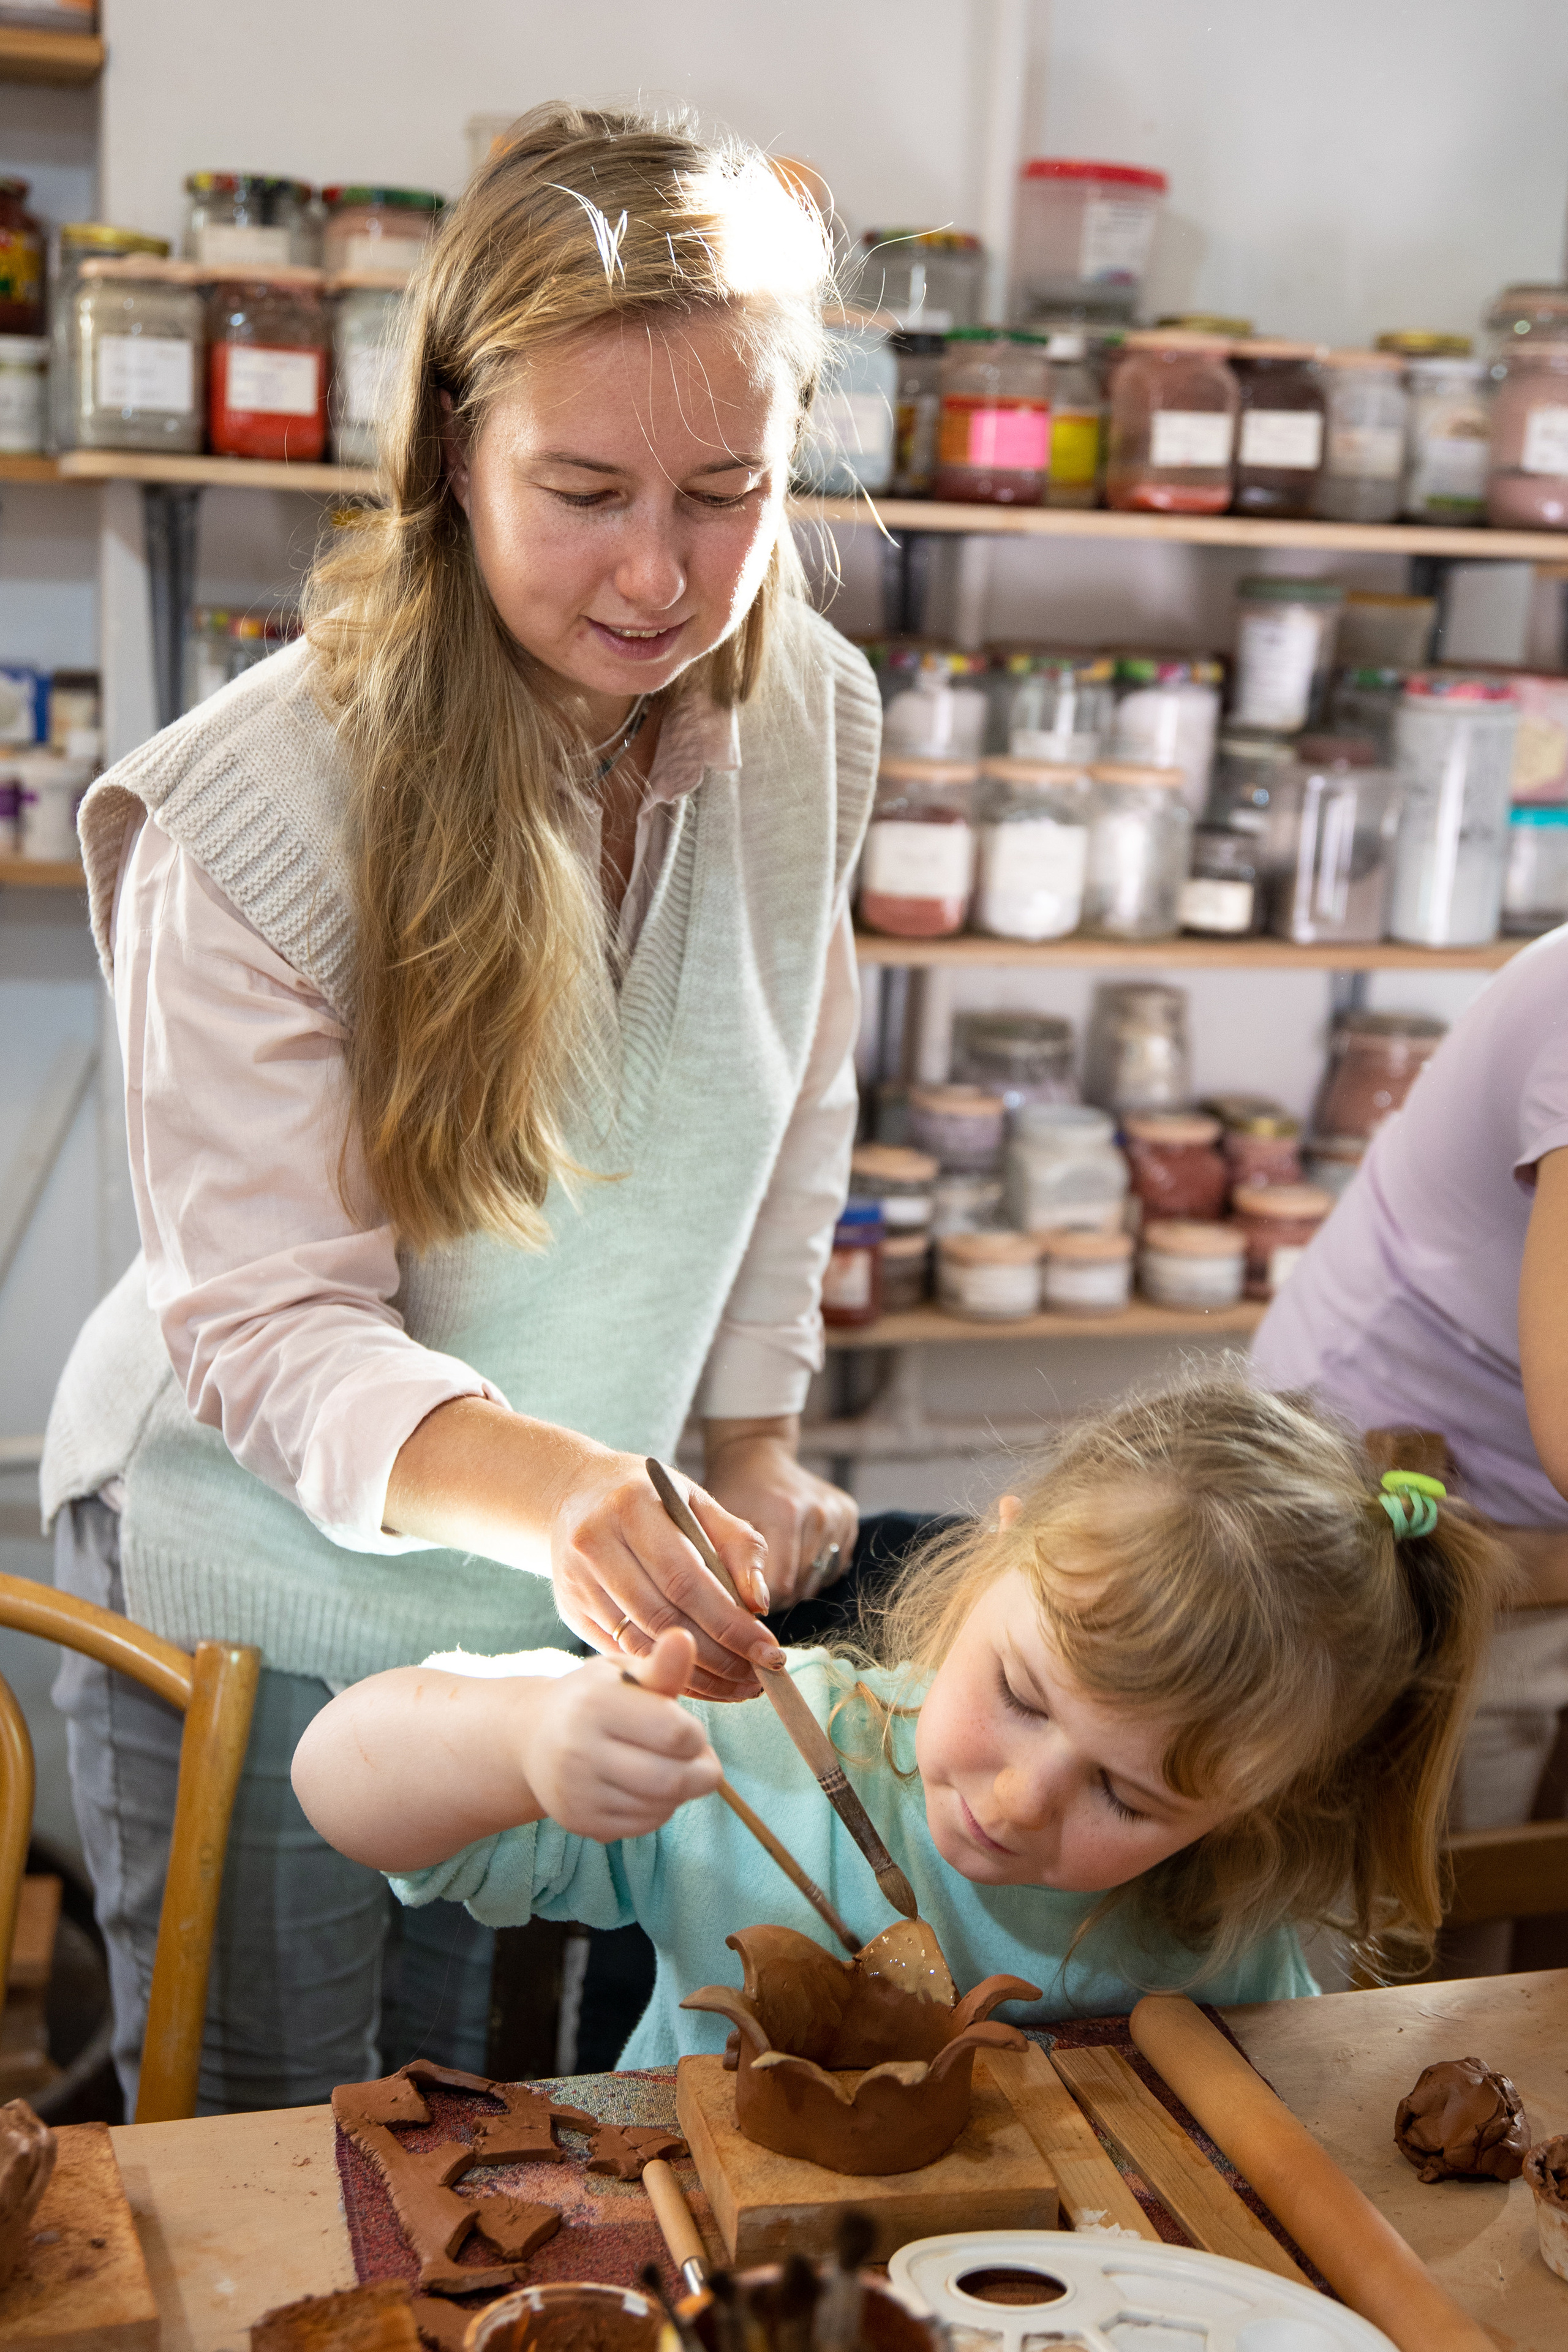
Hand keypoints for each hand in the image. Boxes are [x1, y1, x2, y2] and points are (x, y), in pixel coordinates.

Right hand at [519, 1630, 722, 1842]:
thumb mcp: (623, 1673)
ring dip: (680, 1791)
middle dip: (702, 1772)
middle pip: (672, 1780)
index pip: (676, 1734)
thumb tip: (685, 1637)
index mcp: (596, 1704)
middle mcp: (579, 1750)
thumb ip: (661, 1666)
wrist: (532, 1738)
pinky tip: (646, 1787)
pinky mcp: (579, 1821)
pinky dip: (658, 1809)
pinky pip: (643, 1825)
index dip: (696, 1734)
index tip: (690, 1728)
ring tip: (669, 1767)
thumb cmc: (593, 1697)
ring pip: (661, 1807)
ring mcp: (576, 1791)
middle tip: (701, 1759)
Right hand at [550, 1447, 782, 1700]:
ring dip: (696, 1675)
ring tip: (737, 1684)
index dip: (729, 1622)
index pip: (685, 1578)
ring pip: (640, 1644)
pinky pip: (622, 1655)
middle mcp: (595, 1543)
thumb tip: (759, 1604)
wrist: (577, 1494)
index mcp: (632, 1506)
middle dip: (718, 1656)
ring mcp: (577, 1581)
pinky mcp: (571, 1611)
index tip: (768, 1651)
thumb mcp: (698, 1503)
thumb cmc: (651, 1501)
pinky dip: (665, 1673)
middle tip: (758, 1677)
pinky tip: (701, 1680)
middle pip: (663, 1617)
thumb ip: (738, 1545)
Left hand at [703, 1419, 858, 1609]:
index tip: (741, 1600)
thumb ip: (732, 1567)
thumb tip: (746, 1614)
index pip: (780, 1586)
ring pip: (818, 1580)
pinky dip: (813, 1571)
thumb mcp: (720, 1525)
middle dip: (776, 1596)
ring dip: (795, 1585)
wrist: (757, 1455)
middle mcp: (819, 1513)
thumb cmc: (733, 1493)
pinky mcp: (849, 1515)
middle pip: (802, 1586)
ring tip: (773, 1567)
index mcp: (786, 1513)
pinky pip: (833, 1566)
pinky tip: (793, 1555)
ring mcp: (838, 1514)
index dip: (758, 1602)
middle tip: (754, 1584)